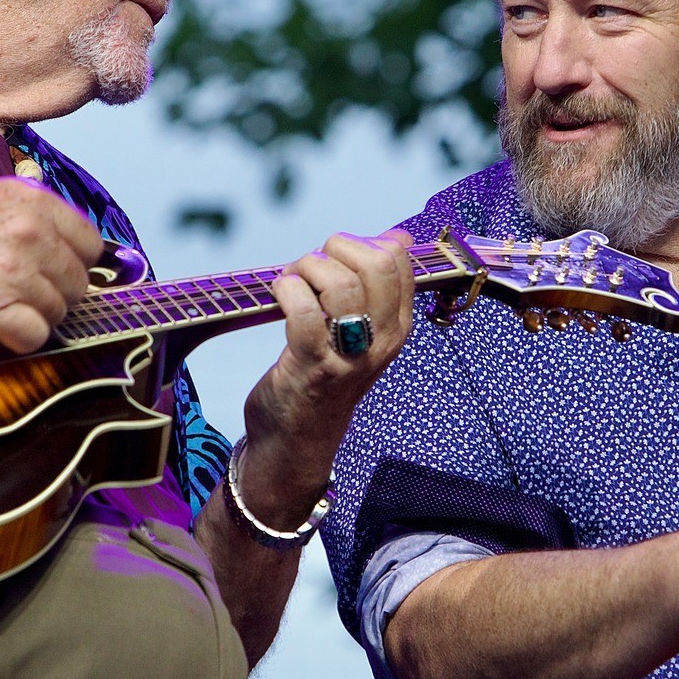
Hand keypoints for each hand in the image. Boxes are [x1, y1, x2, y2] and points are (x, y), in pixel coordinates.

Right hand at [0, 174, 103, 352]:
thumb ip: (34, 217)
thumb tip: (64, 243)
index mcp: (37, 204)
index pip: (90, 244)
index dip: (77, 262)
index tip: (61, 270)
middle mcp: (33, 235)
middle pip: (78, 283)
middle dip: (57, 293)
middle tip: (28, 293)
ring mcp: (16, 271)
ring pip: (59, 311)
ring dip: (37, 315)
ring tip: (8, 306)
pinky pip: (35, 335)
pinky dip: (22, 337)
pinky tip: (3, 326)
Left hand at [238, 229, 416, 527]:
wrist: (296, 441)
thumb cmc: (324, 376)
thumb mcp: (363, 330)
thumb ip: (377, 285)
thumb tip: (399, 237)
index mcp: (398, 326)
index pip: (399, 259)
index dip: (361, 243)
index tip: (335, 260)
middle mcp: (382, 340)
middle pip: (377, 264)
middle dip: (335, 250)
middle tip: (310, 269)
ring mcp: (350, 356)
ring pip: (341, 283)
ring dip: (306, 269)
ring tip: (291, 282)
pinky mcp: (313, 367)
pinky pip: (303, 310)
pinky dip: (286, 290)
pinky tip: (279, 295)